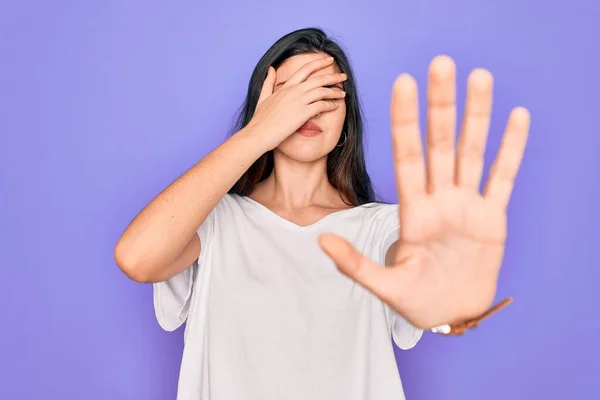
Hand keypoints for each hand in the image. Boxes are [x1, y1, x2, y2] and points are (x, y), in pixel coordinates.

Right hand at [245, 56, 346, 150]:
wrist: (258, 133)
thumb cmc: (260, 119)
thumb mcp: (263, 97)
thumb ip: (268, 82)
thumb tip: (271, 68)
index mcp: (286, 86)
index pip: (305, 69)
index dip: (319, 63)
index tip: (329, 60)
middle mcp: (294, 91)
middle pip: (318, 78)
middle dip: (333, 76)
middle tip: (344, 76)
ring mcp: (299, 101)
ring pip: (323, 91)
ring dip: (335, 92)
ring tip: (343, 94)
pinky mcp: (303, 113)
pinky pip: (322, 106)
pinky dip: (330, 105)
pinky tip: (335, 106)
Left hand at [318, 55, 530, 329]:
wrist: (450, 314)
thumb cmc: (416, 299)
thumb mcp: (383, 285)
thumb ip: (353, 263)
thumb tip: (320, 240)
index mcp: (413, 212)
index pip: (407, 156)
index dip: (405, 121)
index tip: (402, 84)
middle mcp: (440, 200)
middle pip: (440, 144)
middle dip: (440, 105)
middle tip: (441, 63)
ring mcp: (467, 206)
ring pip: (473, 152)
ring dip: (478, 115)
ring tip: (480, 77)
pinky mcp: (492, 218)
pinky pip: (503, 178)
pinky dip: (511, 149)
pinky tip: (516, 117)